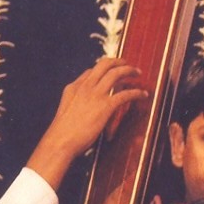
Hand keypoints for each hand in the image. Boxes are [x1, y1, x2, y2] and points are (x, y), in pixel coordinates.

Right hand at [25, 57, 146, 188]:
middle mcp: (85, 87)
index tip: (111, 73)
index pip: (91, 71)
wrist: (60, 141)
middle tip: (127, 64)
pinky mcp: (106, 106)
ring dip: (129, 70)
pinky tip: (142, 94)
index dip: (103, 71)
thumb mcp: (66, 111)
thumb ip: (76, 103)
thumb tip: (86, 108)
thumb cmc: (62, 133)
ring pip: (116, 73)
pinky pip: (125, 94)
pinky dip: (136, 92)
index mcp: (74, 88)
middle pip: (104, 65)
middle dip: (118, 61)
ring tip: (137, 73)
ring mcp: (96, 95)